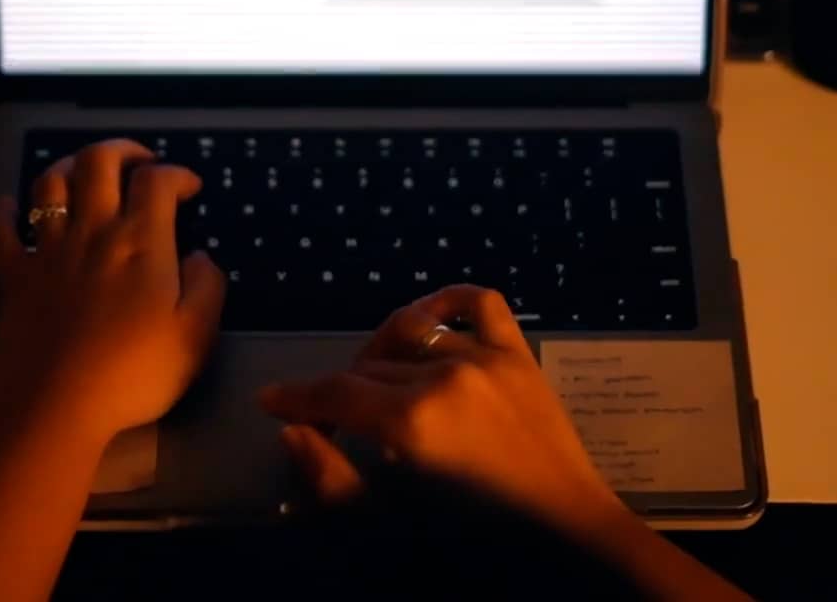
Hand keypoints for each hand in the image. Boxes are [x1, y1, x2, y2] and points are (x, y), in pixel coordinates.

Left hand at [0, 139, 226, 445]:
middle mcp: (92, 231)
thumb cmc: (132, 374)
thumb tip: (199, 255)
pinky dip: (5, 212)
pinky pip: (2, 231)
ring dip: (69, 166)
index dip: (177, 174)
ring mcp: (47, 250)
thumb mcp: (195, 338)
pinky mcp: (13, 276)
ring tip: (85, 172)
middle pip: (98, 162)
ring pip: (50, 183)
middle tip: (139, 162)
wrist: (53, 406)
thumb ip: (206, 288)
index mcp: (141, 241)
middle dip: (122, 150)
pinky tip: (10, 206)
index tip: (189, 187)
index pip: (157, 181)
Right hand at [259, 285, 621, 536]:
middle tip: (336, 422)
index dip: (297, 397)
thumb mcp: (391, 522)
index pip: (335, 393)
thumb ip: (333, 479)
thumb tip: (292, 430)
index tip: (272, 401)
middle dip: (340, 391)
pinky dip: (447, 300)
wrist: (564, 532)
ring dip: (381, 351)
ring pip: (411, 333)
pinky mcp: (519, 354)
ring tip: (376, 378)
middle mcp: (444, 377)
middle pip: (368, 366)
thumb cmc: (473, 535)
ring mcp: (486, 358)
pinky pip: (479, 303)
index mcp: (411, 422)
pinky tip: (430, 318)